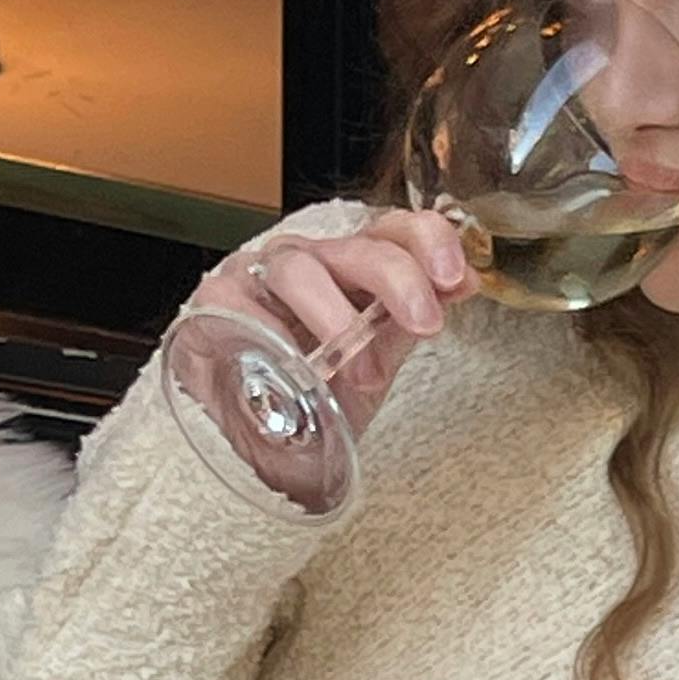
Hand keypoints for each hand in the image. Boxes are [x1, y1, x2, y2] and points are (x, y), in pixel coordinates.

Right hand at [185, 207, 474, 426]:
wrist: (256, 450)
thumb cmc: (314, 397)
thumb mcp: (374, 362)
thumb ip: (409, 323)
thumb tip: (464, 285)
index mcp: (352, 268)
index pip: (394, 230)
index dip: (429, 242)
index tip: (457, 277)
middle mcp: (308, 262)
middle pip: (356, 247)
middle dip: (397, 279)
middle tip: (425, 323)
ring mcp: (258, 278)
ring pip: (300, 269)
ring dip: (338, 317)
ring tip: (361, 371)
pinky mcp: (214, 302)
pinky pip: (243, 304)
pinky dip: (274, 334)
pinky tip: (294, 367)